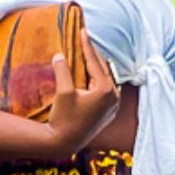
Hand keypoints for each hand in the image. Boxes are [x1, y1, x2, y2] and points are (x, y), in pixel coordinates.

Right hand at [46, 29, 121, 155]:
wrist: (65, 143)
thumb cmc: (64, 119)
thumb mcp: (63, 92)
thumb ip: (63, 71)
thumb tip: (60, 54)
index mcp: (105, 90)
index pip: (94, 62)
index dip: (87, 45)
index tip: (83, 31)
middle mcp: (114, 97)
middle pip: (103, 68)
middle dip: (93, 54)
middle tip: (85, 39)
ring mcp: (113, 105)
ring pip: (107, 78)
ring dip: (97, 66)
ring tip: (88, 54)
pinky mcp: (109, 112)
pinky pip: (107, 89)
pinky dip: (100, 79)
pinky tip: (92, 74)